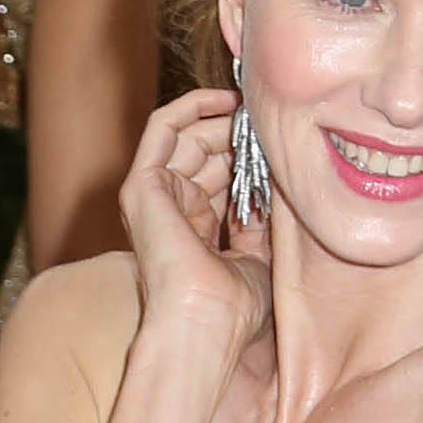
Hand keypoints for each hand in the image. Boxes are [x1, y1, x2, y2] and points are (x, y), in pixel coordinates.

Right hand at [120, 84, 272, 357]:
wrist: (205, 323)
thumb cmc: (232, 307)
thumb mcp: (259, 256)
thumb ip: (263, 220)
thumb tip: (281, 185)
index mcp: (195, 231)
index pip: (221, 178)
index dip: (250, 157)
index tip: (279, 143)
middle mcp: (171, 211)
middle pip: (204, 154)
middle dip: (238, 136)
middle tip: (270, 124)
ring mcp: (153, 197)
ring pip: (187, 137)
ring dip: (223, 120)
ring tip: (255, 112)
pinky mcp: (142, 184)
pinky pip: (163, 127)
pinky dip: (191, 106)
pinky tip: (226, 99)